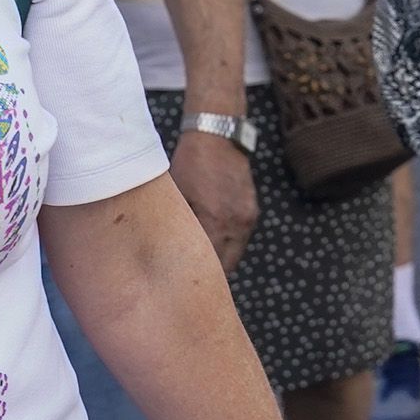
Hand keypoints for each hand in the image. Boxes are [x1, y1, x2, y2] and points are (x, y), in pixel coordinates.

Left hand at [168, 127, 258, 272]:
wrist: (219, 135)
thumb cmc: (190, 163)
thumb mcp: (178, 194)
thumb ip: (179, 225)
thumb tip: (168, 250)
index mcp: (214, 222)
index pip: (209, 265)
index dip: (196, 277)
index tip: (183, 284)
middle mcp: (235, 225)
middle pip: (226, 266)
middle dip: (211, 273)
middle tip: (191, 277)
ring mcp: (247, 218)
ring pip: (234, 253)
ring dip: (220, 257)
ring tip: (200, 258)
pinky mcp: (252, 211)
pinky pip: (240, 237)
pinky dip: (227, 241)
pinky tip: (212, 237)